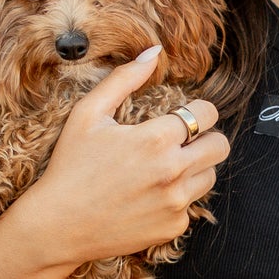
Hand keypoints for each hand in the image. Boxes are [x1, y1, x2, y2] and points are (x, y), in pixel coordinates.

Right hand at [17, 45, 228, 263]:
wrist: (58, 226)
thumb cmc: (69, 167)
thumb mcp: (88, 115)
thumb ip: (124, 79)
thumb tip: (154, 52)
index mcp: (156, 139)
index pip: (207, 114)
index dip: (198, 110)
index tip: (184, 115)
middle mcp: (173, 172)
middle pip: (220, 146)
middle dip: (205, 138)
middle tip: (182, 140)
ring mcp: (175, 203)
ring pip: (210, 176)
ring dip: (194, 168)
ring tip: (163, 167)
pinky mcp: (173, 227)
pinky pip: (191, 206)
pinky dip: (176, 198)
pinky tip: (148, 196)